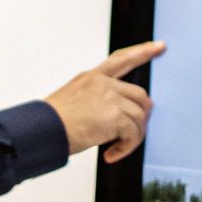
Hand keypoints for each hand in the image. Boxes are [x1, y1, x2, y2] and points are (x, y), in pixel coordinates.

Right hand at [44, 41, 165, 163]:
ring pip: (139, 116)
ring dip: (133, 137)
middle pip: (139, 95)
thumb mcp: (71, 102)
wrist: (42, 131)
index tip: (159, 47)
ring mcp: (110, 97)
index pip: (121, 59)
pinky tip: (111, 154)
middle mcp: (103, 84)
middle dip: (141, 116)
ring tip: (117, 148)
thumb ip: (94, 103)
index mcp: (92, 78)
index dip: (142, 52)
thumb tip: (112, 119)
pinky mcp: (114, 115)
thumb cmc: (50, 122)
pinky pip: (133, 133)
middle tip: (132, 134)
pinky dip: (127, 147)